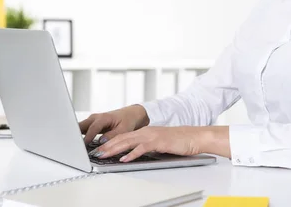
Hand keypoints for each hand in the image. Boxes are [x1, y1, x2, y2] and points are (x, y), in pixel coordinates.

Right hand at [78, 104, 149, 144]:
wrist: (129, 115)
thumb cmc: (127, 120)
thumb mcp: (124, 129)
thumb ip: (113, 135)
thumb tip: (102, 141)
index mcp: (104, 117)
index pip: (93, 127)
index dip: (88, 137)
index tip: (83, 145)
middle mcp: (95, 118)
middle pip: (81, 126)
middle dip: (75, 135)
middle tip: (73, 147)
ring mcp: (92, 121)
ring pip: (79, 128)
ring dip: (76, 137)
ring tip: (73, 148)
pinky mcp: (91, 125)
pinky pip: (82, 130)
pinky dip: (79, 137)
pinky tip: (78, 146)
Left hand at [89, 126, 231, 161]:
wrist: (195, 136)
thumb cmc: (179, 141)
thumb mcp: (159, 143)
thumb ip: (146, 146)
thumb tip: (133, 154)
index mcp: (145, 131)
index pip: (123, 136)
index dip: (109, 142)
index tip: (98, 148)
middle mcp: (146, 131)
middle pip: (122, 138)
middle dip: (106, 145)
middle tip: (95, 152)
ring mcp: (152, 136)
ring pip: (128, 142)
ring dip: (114, 149)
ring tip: (103, 155)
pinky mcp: (159, 142)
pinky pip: (142, 148)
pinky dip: (131, 154)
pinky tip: (124, 159)